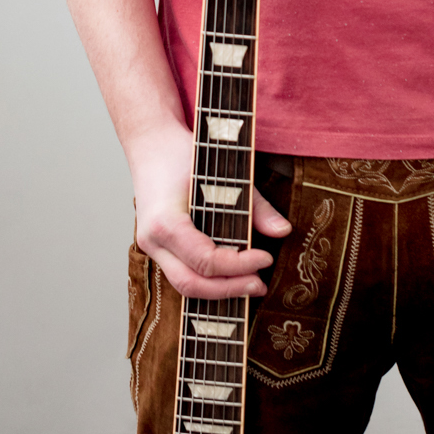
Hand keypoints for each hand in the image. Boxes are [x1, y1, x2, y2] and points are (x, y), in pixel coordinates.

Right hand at [131, 119, 291, 296]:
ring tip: (251, 283)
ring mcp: (150, 247)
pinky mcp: (158, 248)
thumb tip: (282, 231)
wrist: (151, 143)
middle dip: (229, 290)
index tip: (266, 258)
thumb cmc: (183, 153)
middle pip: (190, 284)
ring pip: (183, 286)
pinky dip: (208, 280)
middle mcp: (152, 241)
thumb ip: (255, 206)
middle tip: (260, 284)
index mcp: (165, 223)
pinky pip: (182, 274)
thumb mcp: (224, 174)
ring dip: (219, 290)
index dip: (239, 266)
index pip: (205, 261)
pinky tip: (232, 277)